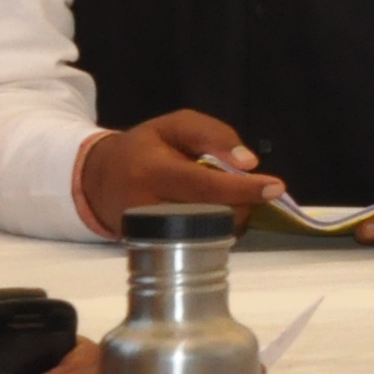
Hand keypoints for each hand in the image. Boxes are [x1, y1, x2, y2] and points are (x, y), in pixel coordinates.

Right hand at [76, 110, 285, 232]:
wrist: (98, 180)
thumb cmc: (144, 148)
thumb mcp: (175, 125)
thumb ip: (212, 134)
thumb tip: (248, 163)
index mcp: (152, 172)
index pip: (204, 186)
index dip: (243, 188)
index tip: (275, 187)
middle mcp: (147, 207)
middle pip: (213, 214)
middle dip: (242, 201)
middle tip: (246, 186)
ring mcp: (148, 234)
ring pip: (210, 233)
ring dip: (233, 215)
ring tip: (224, 196)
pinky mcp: (153, 247)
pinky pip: (200, 243)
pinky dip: (218, 227)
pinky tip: (212, 211)